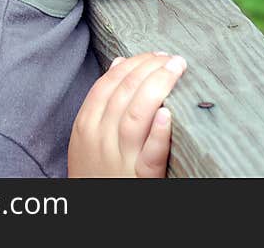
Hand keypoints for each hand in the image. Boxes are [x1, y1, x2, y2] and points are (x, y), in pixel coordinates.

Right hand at [68, 51, 186, 176]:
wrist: (93, 209)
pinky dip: (158, 133)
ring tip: (176, 70)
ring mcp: (120, 159)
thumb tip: (119, 63)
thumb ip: (102, 100)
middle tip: (172, 58)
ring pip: (136, 116)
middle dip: (150, 69)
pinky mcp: (141, 178)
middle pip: (125, 93)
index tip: (155, 54)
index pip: (109, 83)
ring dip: (158, 87)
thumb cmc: (96, 168)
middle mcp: (101, 139)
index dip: (134, 64)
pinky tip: (169, 114)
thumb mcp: (88, 134)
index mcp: (87, 125)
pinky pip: (150, 154)